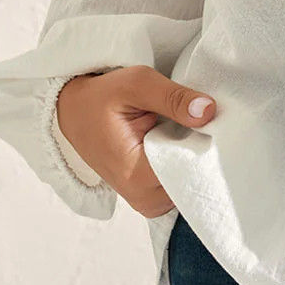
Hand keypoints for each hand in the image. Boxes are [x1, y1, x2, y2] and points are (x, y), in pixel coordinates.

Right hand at [55, 67, 217, 218]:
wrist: (74, 112)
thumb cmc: (103, 97)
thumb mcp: (137, 83)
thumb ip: (174, 98)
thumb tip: (209, 111)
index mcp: (138, 176)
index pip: (193, 169)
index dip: (206, 143)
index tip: (210, 123)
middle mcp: (143, 198)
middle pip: (194, 179)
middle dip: (202, 151)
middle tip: (199, 123)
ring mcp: (146, 202)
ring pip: (189, 184)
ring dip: (193, 158)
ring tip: (184, 131)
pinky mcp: (148, 197)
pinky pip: (179, 186)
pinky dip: (184, 165)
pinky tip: (177, 142)